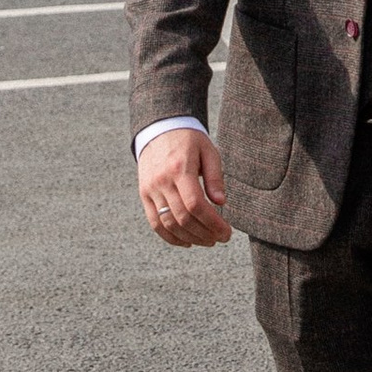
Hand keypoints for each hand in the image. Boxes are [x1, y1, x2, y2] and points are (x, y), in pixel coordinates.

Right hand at [135, 125, 232, 246]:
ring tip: (208, 241)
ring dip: (190, 238)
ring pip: (168, 224)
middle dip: (204, 233)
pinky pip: (154, 222)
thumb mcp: (208, 151)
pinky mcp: (144, 195)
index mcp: (180, 168)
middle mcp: (162, 181)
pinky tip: (187, 242)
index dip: (213, 223)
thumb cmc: (189, 140)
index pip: (196, 204)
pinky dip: (170, 237)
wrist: (159, 129)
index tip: (227, 232)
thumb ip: (215, 177)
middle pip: (183, 217)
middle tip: (221, 238)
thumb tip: (221, 202)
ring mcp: (150, 189)